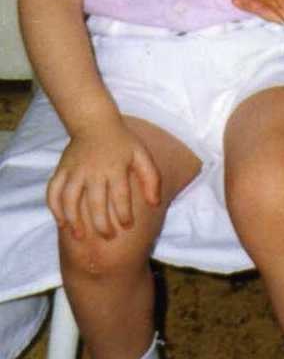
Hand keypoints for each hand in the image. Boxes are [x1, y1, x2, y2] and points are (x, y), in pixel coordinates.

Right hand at [47, 120, 160, 239]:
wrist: (94, 121)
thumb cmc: (121, 142)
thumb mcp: (141, 154)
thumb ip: (151, 179)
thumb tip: (155, 204)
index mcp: (115, 167)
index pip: (120, 197)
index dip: (124, 215)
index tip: (126, 226)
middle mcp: (94, 170)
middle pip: (95, 203)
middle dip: (101, 225)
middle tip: (108, 237)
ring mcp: (75, 170)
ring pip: (70, 199)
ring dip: (74, 220)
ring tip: (80, 236)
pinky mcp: (62, 169)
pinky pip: (53, 191)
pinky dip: (54, 208)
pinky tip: (61, 223)